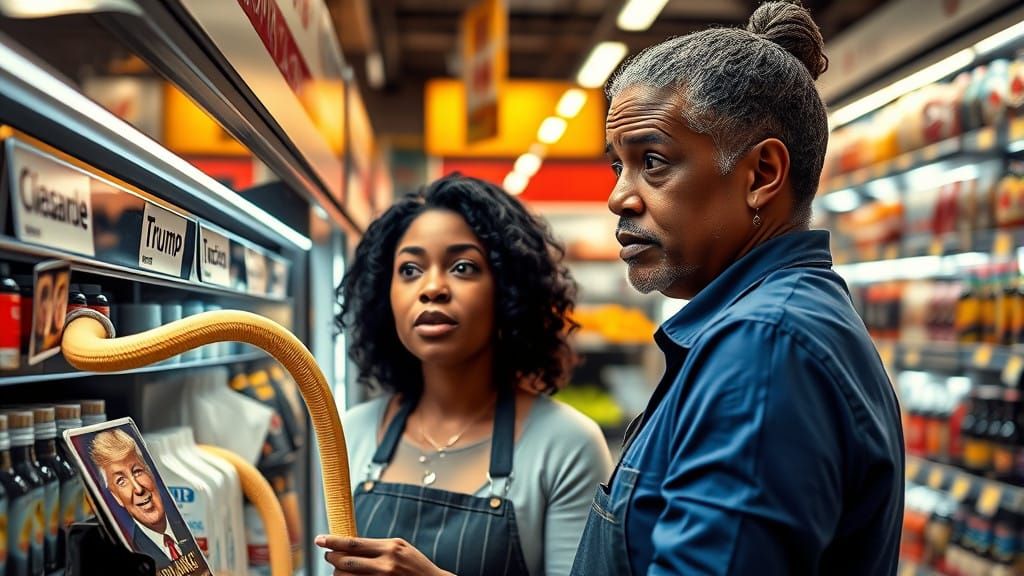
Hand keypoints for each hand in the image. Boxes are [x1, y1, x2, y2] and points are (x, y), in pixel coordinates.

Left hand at [315, 534, 453, 575]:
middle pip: (345, 561)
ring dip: (338, 573)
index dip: (333, 541)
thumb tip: (351, 544)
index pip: (353, 543)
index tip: (319, 539)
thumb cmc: (416, 566)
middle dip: (332, 558)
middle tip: (328, 555)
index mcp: (390, 547)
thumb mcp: (400, 548)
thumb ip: (378, 546)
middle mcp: (385, 564)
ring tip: (339, 569)